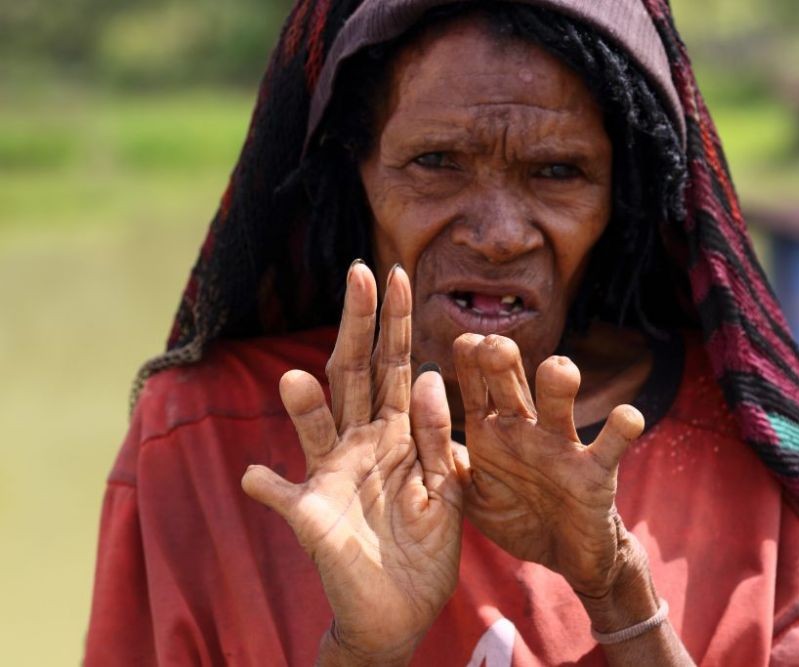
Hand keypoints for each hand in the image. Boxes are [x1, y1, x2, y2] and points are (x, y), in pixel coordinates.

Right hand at [242, 264, 462, 663]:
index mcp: (398, 432)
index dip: (395, 322)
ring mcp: (330, 475)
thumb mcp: (448, 488)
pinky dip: (266, 486)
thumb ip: (437, 435)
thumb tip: (429, 375)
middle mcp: (360, 442)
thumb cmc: (426, 547)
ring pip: (316, 424)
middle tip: (360, 275)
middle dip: (358, 326)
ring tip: (296, 380)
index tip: (396, 274)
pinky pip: (281, 496)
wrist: (402, 610)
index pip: (395, 366)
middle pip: (355, 374)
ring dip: (304, 405)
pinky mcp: (309, 515)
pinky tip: (252, 476)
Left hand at [452, 334, 644, 597]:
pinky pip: (610, 445)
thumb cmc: (516, 515)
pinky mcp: (596, 472)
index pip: (476, 389)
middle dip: (503, 364)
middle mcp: (526, 429)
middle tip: (494, 345)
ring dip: (559, 386)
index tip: (463, 341)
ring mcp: (562, 446)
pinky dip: (621, 429)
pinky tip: (627, 416)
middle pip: (513, 387)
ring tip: (558, 368)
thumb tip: (405, 428)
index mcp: (492, 432)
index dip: (469, 365)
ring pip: (559, 407)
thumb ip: (444, 462)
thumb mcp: (471, 494)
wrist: (564, 556)